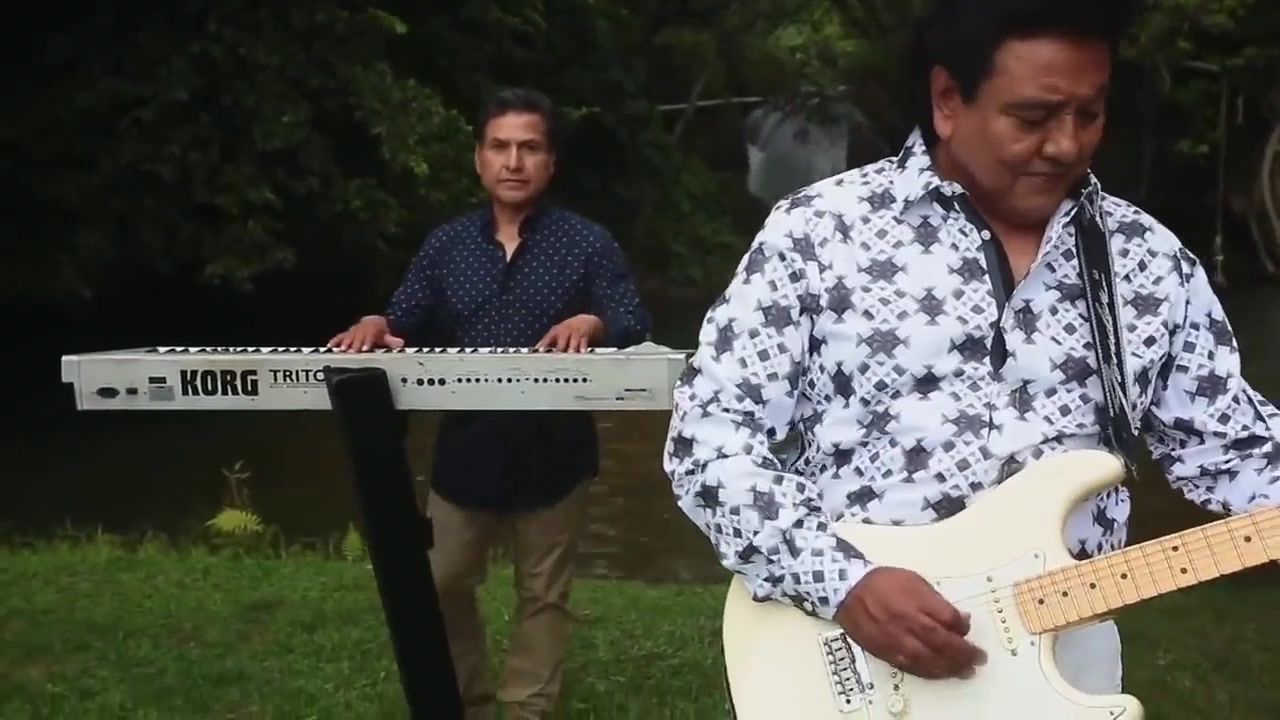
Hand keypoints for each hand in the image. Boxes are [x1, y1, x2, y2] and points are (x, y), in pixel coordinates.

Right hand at [327, 315, 403, 351]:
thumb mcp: (386, 335)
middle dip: (355, 344)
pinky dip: (334, 341)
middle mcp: (361, 331)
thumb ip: (392, 340)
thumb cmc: (378, 331)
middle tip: (352, 351)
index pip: (369, 337)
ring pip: (348, 337)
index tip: (365, 349)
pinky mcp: (346, 334)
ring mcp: (353, 332)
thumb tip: (401, 343)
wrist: (372, 321)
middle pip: (357, 338)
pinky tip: (330, 346)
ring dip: (344, 343)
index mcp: (371, 330)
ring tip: (341, 350)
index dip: (367, 342)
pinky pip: (339, 337)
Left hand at [535, 314, 603, 351]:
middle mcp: (564, 331)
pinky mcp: (584, 335)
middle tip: (555, 357)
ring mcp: (575, 332)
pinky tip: (583, 352)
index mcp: (556, 331)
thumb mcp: (558, 333)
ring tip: (570, 354)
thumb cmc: (568, 330)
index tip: (539, 351)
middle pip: (560, 341)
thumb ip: (548, 343)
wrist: (586, 321)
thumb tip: (535, 352)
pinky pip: (583, 341)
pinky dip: (583, 347)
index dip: (543, 345)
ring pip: (572, 341)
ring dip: (571, 348)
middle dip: (558, 349)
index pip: (547, 339)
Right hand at [835, 567, 985, 679]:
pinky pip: (912, 667)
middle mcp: (908, 623)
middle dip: (964, 654)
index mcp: (916, 602)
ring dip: (950, 668)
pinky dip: (929, 672)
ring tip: (965, 671)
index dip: (962, 627)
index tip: (967, 629)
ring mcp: (896, 641)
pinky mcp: (886, 652)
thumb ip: (937, 601)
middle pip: (943, 644)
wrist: (848, 591)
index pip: (949, 620)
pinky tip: (940, 672)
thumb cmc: (884, 583)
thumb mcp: (914, 581)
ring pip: (929, 661)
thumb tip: (960, 619)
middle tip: (979, 659)